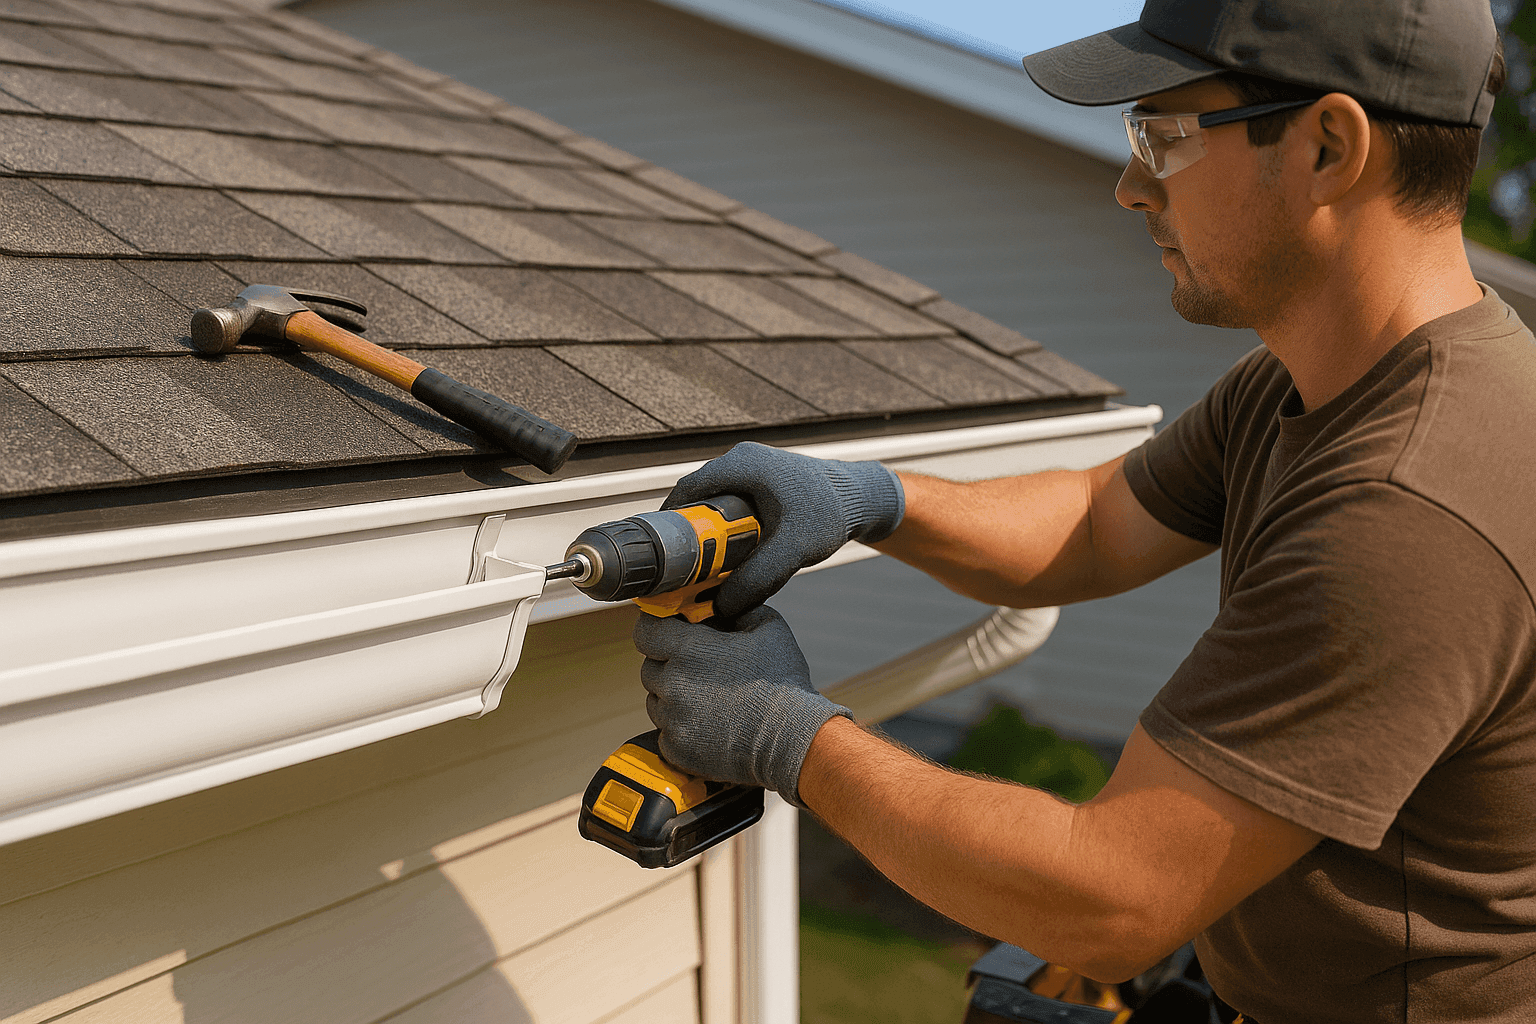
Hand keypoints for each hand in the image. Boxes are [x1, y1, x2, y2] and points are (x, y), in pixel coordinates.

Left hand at [634, 605, 851, 802]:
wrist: (794, 738)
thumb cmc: (782, 682)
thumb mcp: (768, 626)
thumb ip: (736, 607)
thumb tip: (719, 604)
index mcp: (690, 651)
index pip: (645, 631)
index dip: (655, 628)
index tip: (668, 632)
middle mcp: (673, 685)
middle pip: (649, 667)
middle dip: (668, 664)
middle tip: (698, 668)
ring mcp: (673, 721)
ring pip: (656, 701)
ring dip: (672, 696)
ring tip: (708, 698)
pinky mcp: (676, 749)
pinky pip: (665, 731)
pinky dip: (681, 727)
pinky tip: (709, 723)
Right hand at [665, 442, 903, 617]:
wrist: (864, 498)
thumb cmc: (832, 512)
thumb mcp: (792, 548)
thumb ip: (758, 577)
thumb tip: (722, 606)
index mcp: (741, 465)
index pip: (686, 490)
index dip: (668, 521)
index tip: (661, 553)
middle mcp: (742, 462)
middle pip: (697, 499)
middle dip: (688, 534)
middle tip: (682, 568)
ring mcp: (753, 471)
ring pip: (715, 503)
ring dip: (709, 533)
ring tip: (706, 567)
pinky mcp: (763, 484)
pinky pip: (732, 505)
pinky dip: (727, 528)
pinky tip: (733, 556)